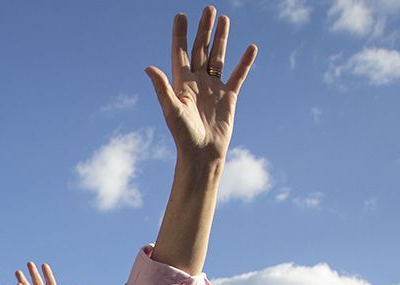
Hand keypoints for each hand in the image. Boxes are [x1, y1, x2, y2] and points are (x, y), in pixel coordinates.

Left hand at [145, 6, 257, 160]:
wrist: (202, 155)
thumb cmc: (184, 136)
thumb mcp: (171, 110)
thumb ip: (162, 88)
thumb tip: (148, 68)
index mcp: (181, 83)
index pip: (180, 52)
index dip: (180, 34)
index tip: (181, 15)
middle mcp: (197, 82)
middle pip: (200, 49)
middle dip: (204, 29)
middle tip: (209, 9)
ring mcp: (213, 88)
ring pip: (218, 58)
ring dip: (221, 39)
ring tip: (225, 19)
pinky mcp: (228, 97)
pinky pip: (238, 75)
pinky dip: (244, 62)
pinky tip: (250, 47)